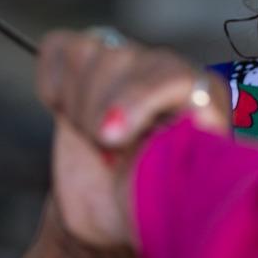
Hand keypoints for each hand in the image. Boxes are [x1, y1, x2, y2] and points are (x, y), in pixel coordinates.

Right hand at [35, 29, 230, 248]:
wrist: (108, 209)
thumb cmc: (144, 208)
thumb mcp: (164, 206)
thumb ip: (174, 177)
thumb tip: (183, 153)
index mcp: (203, 98)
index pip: (175, 76)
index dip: (138, 100)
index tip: (110, 138)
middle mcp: (168, 69)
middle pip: (121, 59)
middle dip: (98, 112)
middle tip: (105, 153)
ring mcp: (127, 60)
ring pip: (88, 53)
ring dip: (78, 105)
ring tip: (93, 140)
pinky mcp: (86, 60)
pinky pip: (59, 48)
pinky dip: (53, 83)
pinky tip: (69, 113)